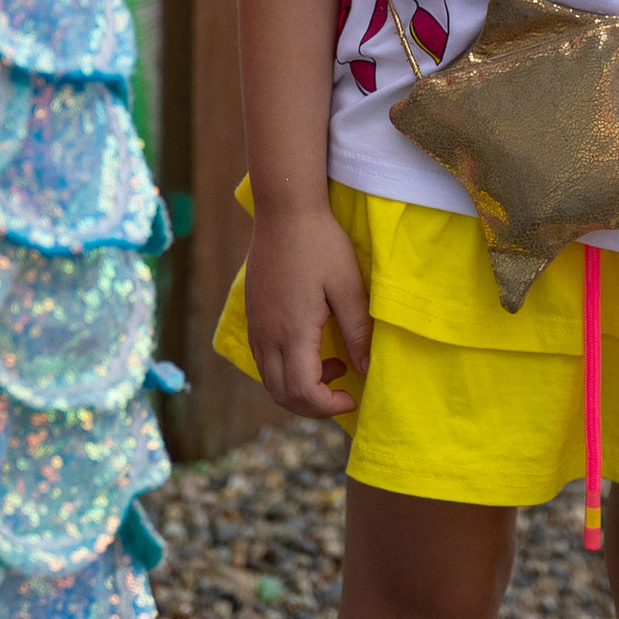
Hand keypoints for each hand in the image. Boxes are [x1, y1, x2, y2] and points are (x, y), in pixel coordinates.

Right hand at [243, 201, 372, 420]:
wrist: (285, 212)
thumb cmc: (321, 244)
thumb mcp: (348, 287)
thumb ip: (357, 332)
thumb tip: (365, 369)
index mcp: (292, 332)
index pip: (303, 392)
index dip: (328, 406)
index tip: (353, 396)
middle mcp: (267, 336)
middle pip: (281, 396)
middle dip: (313, 406)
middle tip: (343, 392)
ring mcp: (256, 327)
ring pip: (270, 380)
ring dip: (300, 388)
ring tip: (333, 365)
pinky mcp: (253, 316)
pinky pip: (264, 360)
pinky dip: (287, 370)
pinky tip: (313, 348)